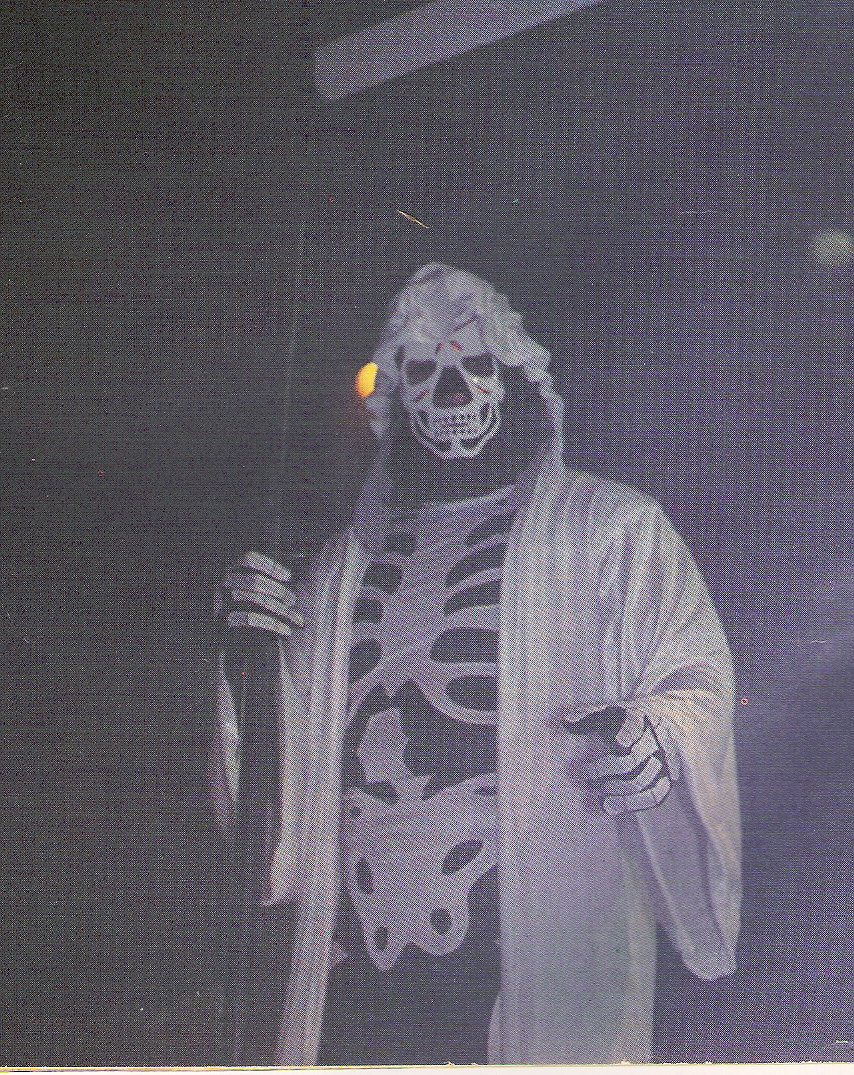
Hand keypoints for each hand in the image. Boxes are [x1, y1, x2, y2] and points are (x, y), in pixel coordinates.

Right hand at [214, 550, 304, 636]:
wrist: (233, 648)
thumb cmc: (251, 615)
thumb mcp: (257, 594)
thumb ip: (269, 582)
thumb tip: (295, 575)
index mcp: (232, 572)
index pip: (249, 559)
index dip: (270, 565)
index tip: (288, 577)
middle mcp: (223, 584)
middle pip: (256, 580)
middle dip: (279, 591)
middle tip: (292, 601)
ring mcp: (221, 602)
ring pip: (256, 599)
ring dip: (281, 609)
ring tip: (296, 619)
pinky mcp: (223, 621)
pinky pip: (251, 619)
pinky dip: (273, 624)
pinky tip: (286, 631)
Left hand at [563, 705, 679, 815]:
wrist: (667, 719)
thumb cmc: (626, 719)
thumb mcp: (608, 710)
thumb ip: (587, 716)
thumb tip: (565, 722)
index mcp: (640, 719)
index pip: (636, 726)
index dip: (629, 735)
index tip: (619, 743)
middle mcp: (656, 740)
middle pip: (634, 759)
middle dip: (606, 769)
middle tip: (582, 775)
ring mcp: (665, 761)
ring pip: (644, 781)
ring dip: (618, 791)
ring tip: (596, 795)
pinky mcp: (668, 778)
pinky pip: (654, 796)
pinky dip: (632, 805)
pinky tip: (609, 807)